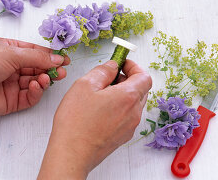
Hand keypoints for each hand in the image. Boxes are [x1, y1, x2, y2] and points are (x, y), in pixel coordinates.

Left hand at [0, 38, 69, 115]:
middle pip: (38, 68)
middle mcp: (13, 67)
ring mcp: (14, 84)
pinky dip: (36, 92)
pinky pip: (30, 97)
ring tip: (48, 78)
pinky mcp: (13, 100)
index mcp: (11, 51)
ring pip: (36, 83)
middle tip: (62, 72)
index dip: (51, 56)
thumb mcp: (12, 53)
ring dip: (45, 81)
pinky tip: (36, 86)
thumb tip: (58, 59)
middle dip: (51, 70)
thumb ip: (37, 57)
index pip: (36, 53)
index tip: (65, 59)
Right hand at [38, 60, 151, 179]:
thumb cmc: (76, 122)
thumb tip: (112, 66)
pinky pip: (128, 115)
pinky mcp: (123, 135)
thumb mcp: (85, 85)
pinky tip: (103, 108)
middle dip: (128, 78)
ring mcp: (130, 126)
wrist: (72, 154)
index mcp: (128, 97)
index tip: (122, 64)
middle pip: (141, 89)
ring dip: (124, 93)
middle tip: (111, 76)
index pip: (144, 76)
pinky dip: (121, 106)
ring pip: (134, 102)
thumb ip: (103, 71)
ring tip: (104, 93)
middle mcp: (134, 113)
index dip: (134, 67)